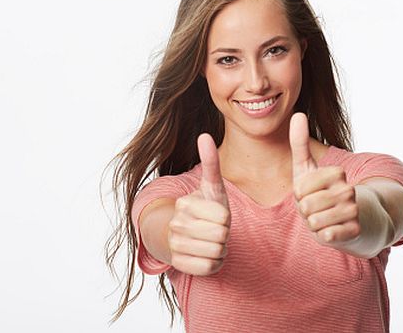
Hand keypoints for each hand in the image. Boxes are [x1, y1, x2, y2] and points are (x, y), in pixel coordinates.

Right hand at [167, 133, 230, 275]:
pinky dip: (214, 263)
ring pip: (216, 252)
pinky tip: (206, 254)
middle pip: (221, 235)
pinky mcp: (179, 265)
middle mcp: (176, 224)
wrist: (186, 235)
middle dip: (225, 234)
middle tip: (215, 230)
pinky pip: (210, 268)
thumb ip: (210, 162)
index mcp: (185, 204)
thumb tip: (204, 134)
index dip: (226, 217)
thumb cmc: (206, 209)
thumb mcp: (212, 186)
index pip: (223, 217)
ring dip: (220, 249)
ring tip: (211, 241)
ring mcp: (175, 245)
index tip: (216, 215)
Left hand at [289, 112, 360, 247]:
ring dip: (314, 224)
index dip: (299, 196)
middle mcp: (348, 189)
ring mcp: (354, 210)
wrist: (352, 220)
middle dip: (306, 211)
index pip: (299, 190)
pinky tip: (333, 229)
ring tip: (324, 217)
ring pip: (314, 222)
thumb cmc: (322, 192)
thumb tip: (298, 113)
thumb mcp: (307, 167)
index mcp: (336, 173)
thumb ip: (299, 142)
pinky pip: (327, 235)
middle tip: (318, 208)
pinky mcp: (356, 230)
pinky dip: (324, 235)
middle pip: (306, 206)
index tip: (311, 193)